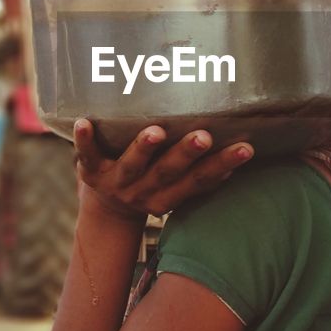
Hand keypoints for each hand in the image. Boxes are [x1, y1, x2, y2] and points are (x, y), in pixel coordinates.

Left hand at [72, 119, 253, 220]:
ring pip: (133, 165)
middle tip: (204, 136)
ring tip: (156, 131)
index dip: (223, 166)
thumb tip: (246, 147)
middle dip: (186, 154)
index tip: (246, 148)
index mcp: (170, 196)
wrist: (108, 209)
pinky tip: (84, 122)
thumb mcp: (178, 187)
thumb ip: (202, 173)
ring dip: (144, 148)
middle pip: (168, 173)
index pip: (200, 181)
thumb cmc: (154, 184)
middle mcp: (145, 192)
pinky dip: (85, 140)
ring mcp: (118, 182)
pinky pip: (88, 155)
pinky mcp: (92, 171)